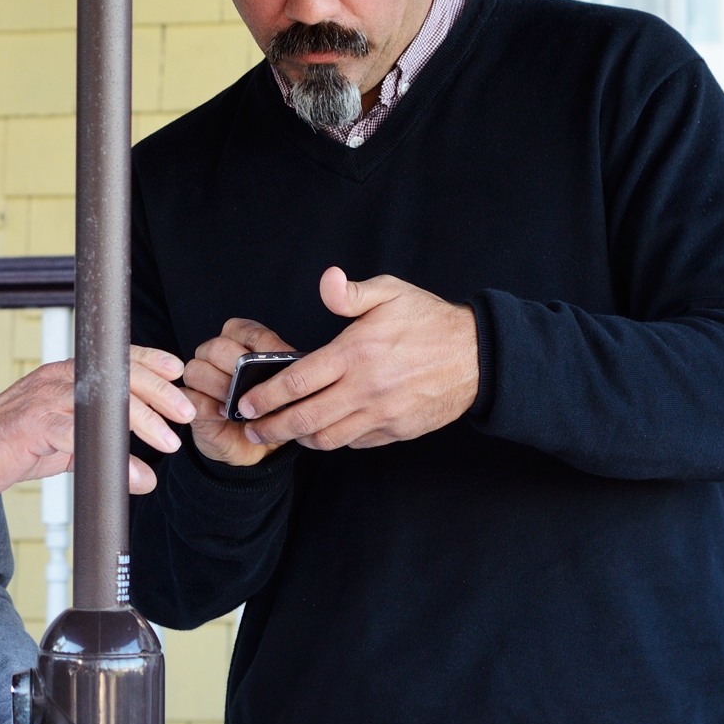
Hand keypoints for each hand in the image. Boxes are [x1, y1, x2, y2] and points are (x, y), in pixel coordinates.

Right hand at [0, 347, 195, 497]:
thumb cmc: (14, 444)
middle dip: (157, 391)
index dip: (148, 361)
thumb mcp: (64, 443)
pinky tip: (132, 473)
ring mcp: (44, 400)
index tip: (177, 371)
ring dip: (142, 420)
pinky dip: (111, 455)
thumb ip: (102, 451)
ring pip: (104, 401)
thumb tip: (142, 475)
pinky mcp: (34, 426)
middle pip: (116, 375)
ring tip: (168, 441)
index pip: (113, 359)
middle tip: (184, 413)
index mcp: (64, 375)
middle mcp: (56, 379)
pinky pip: (80, 436)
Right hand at [182, 318, 298, 466]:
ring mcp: (199, 377)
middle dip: (237, 368)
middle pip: (216, 347)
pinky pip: (190, 398)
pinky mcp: (188, 402)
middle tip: (254, 388)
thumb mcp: (284, 389)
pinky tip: (224, 415)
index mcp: (239, 342)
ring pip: (197, 370)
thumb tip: (285, 363)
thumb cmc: (270, 410)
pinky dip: (209, 407)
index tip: (279, 363)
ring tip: (239, 405)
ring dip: (221, 388)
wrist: (255, 444)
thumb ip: (282, 371)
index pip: (244, 330)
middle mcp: (214, 354)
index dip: (263, 346)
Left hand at [234, 267, 478, 450]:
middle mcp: (365, 389)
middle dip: (271, 428)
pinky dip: (334, 440)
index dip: (266, 396)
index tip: (246, 403)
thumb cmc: (429, 321)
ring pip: (328, 438)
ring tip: (281, 434)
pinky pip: (356, 443)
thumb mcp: (390, 292)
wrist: (478, 356)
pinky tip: (321, 432)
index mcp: (355, 353)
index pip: (298, 381)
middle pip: (305, 418)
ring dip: (299, 439)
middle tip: (251, 429)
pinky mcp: (397, 430)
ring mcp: (382, 414)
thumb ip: (350, 292)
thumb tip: (327, 280)